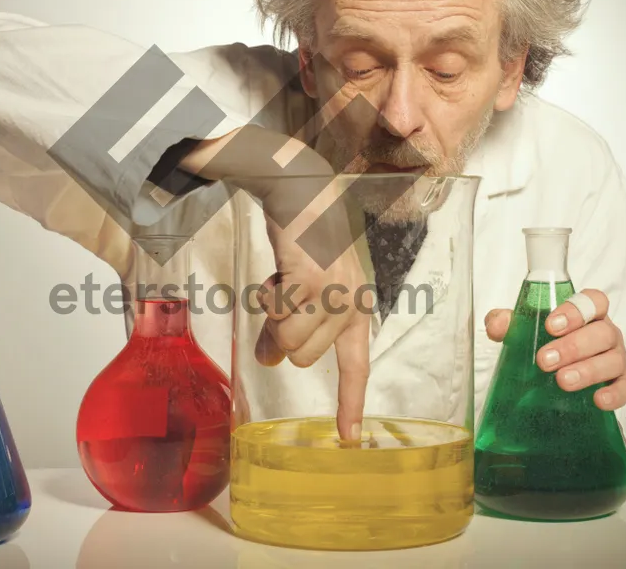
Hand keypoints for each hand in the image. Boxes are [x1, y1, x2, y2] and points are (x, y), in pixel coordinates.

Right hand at [180, 126, 371, 441]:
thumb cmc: (302, 232)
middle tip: (278, 297)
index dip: (350, 403)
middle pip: (305, 357)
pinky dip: (267, 301)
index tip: (348, 439)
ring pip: (291, 343)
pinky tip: (275, 273)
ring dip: (273, 315)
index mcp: (357, 304)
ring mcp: (336, 294)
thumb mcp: (305, 282)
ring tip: (279, 280)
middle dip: (282, 333)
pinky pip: (279, 319)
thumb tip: (270, 359)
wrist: (297, 186)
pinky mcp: (313, 282)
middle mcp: (353, 303)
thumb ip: (293, 323)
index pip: (356, 364)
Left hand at [484, 289, 625, 410]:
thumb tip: (497, 325)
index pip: (592, 301)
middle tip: (545, 360)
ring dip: (588, 371)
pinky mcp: (620, 383)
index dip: (575, 311)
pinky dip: (614, 394)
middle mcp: (605, 332)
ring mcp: (616, 357)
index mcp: (586, 313)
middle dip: (573, 347)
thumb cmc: (544, 343)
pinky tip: (597, 400)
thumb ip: (507, 322)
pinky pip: (624, 388)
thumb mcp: (523, 329)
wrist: (554, 374)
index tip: (551, 325)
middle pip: (601, 333)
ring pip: (613, 360)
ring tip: (563, 381)